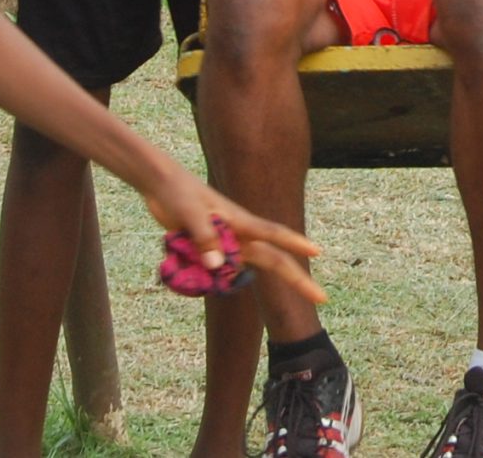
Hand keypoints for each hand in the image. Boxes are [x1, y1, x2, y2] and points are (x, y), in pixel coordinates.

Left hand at [139, 169, 325, 305]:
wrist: (160, 185)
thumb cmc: (179, 192)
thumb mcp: (189, 213)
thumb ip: (204, 238)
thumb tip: (218, 267)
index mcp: (240, 222)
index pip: (275, 235)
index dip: (297, 245)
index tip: (318, 253)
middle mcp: (239, 235)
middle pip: (272, 260)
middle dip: (295, 279)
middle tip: (321, 298)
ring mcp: (225, 243)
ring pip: (236, 270)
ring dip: (222, 279)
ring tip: (187, 247)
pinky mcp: (208, 249)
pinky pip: (211, 271)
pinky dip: (200, 274)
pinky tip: (179, 256)